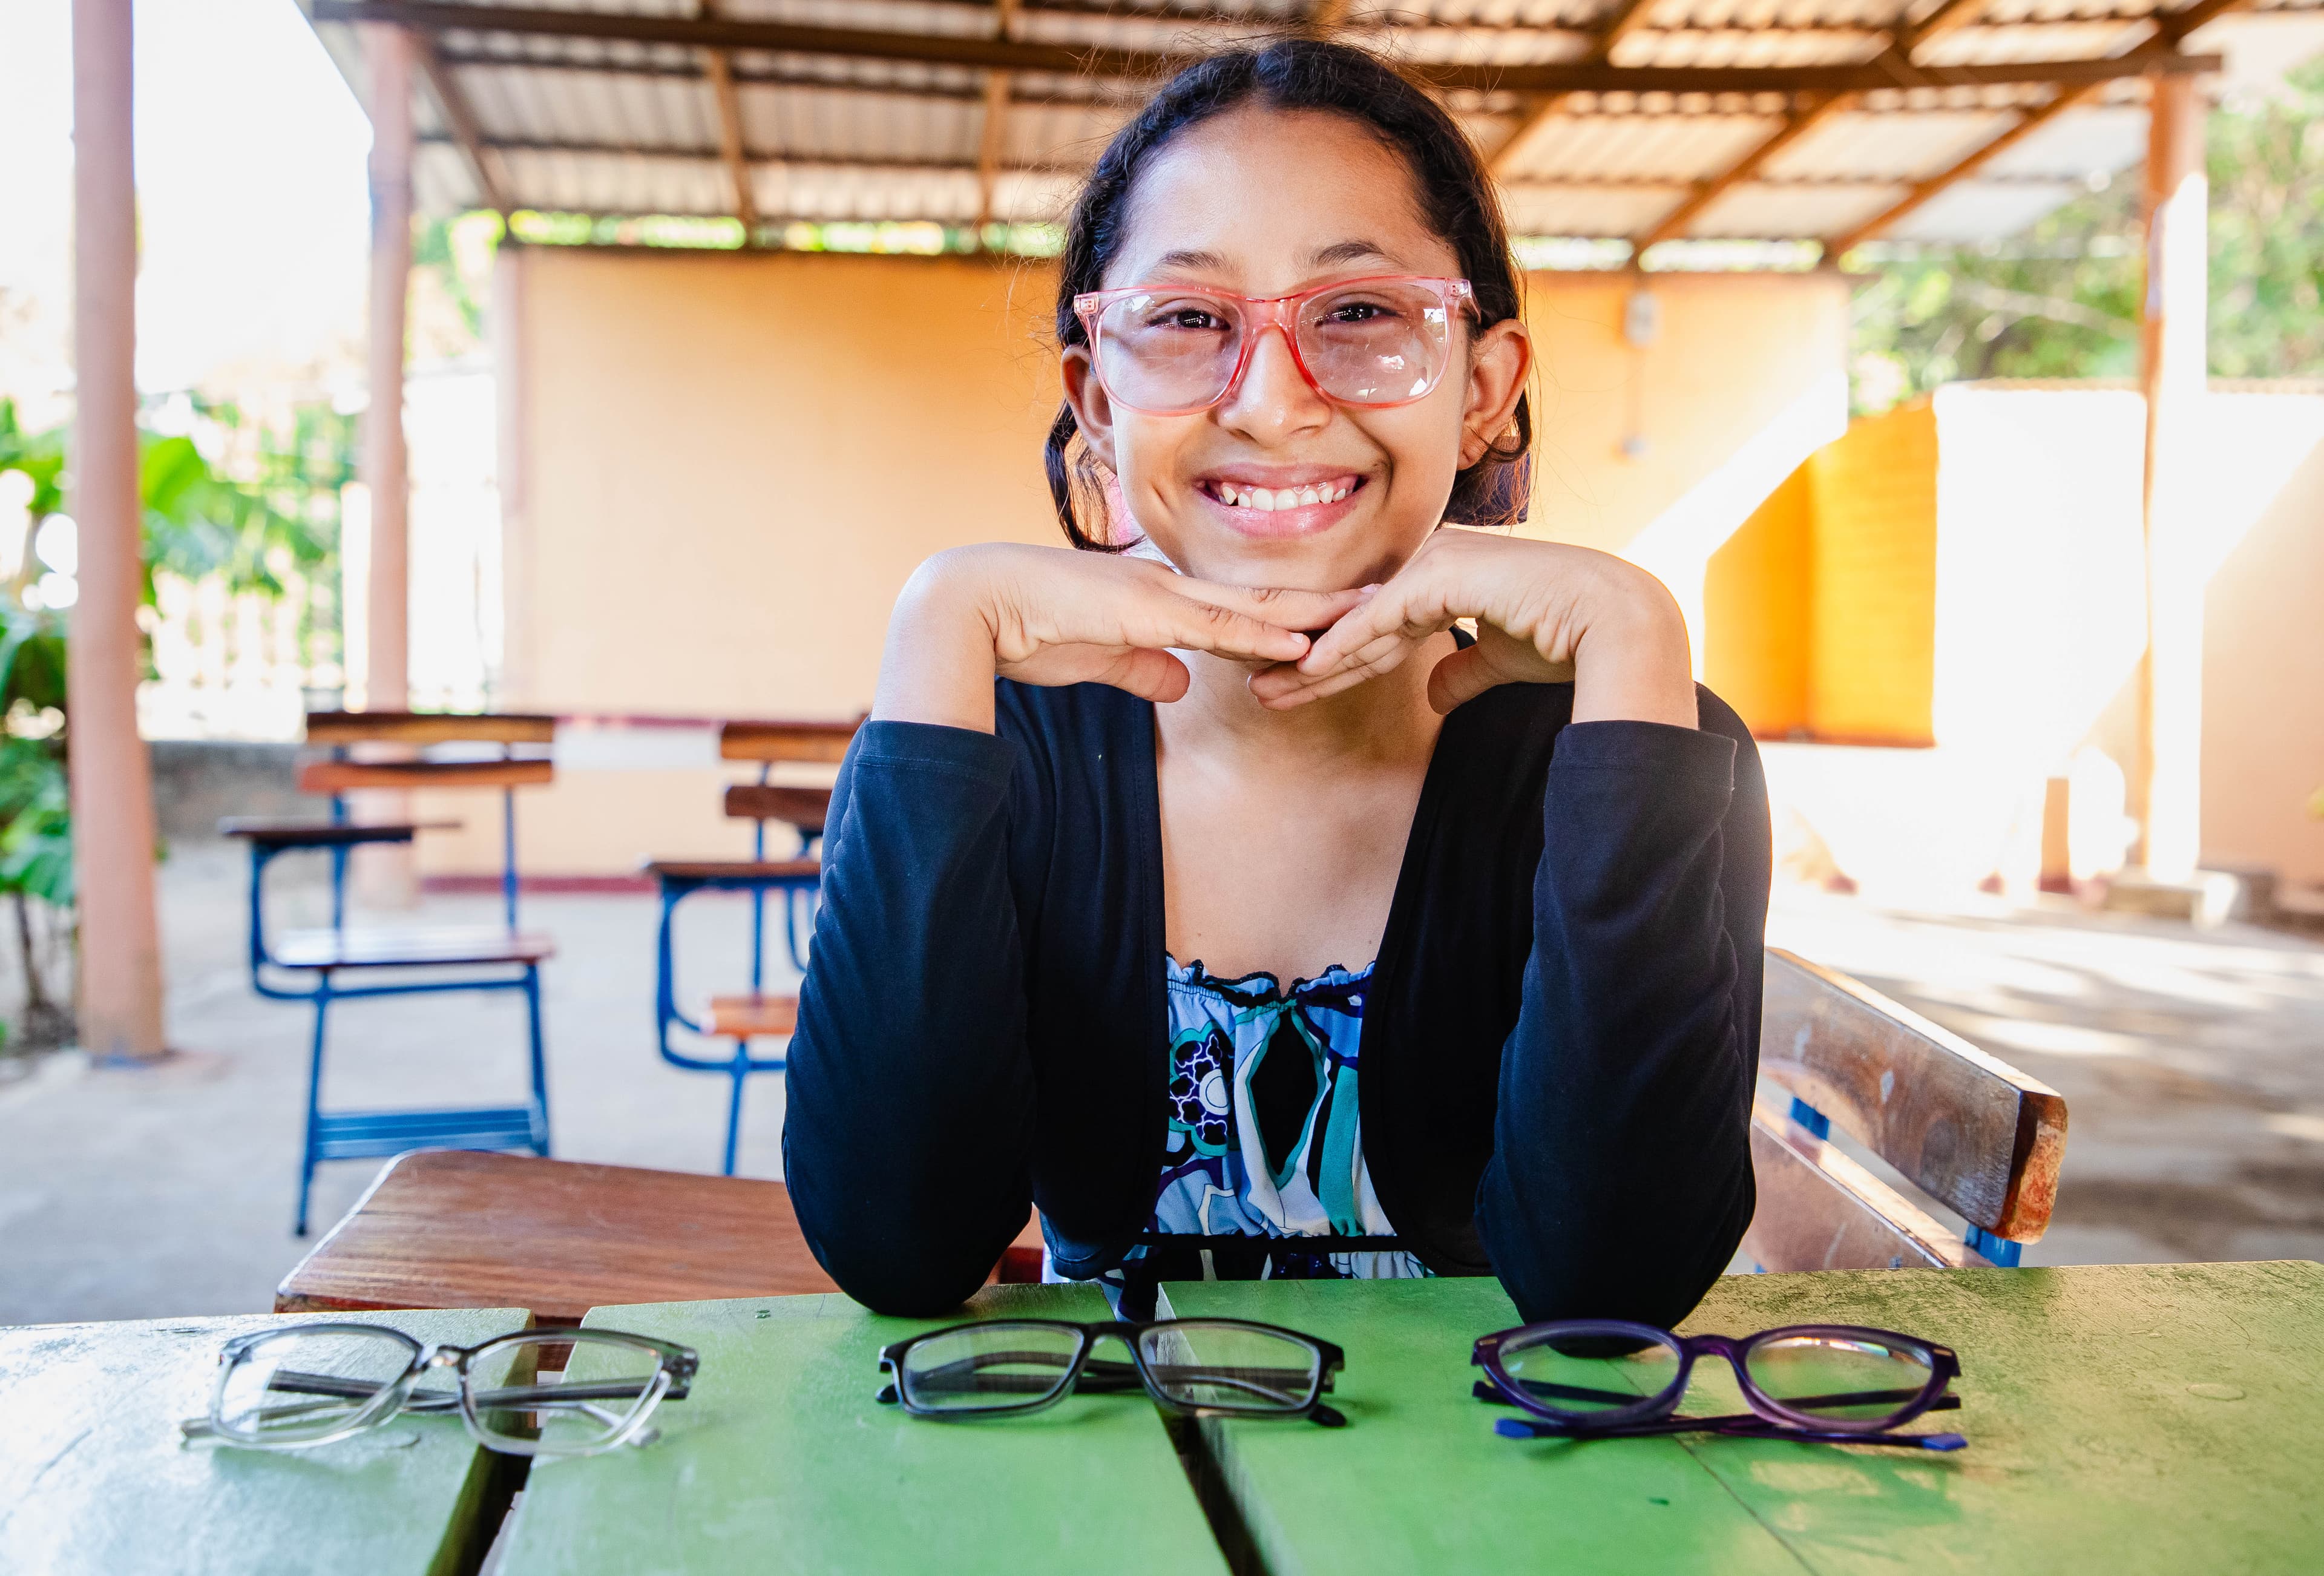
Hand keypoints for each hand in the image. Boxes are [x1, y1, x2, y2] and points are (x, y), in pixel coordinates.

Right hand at [875, 544, 1365, 731]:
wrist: (970, 604)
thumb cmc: (1022, 631)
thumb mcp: (1097, 658)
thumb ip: (1142, 668)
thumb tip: (1183, 684)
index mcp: (1157, 596)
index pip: (1237, 607)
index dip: (1291, 614)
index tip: (1339, 618)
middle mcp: (1167, 586)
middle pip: (1261, 597)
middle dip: (1324, 603)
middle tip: (1387, 601)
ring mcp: (1158, 593)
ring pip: (1252, 606)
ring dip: (1312, 615)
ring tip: (1369, 615)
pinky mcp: (1143, 611)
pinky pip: (1215, 626)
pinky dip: (1263, 635)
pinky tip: (1302, 644)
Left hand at [1247, 528, 1696, 726]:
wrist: (1614, 623)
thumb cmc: (1569, 640)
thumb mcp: (1500, 662)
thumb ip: (1462, 670)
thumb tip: (1433, 690)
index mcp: (1446, 579)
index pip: (1378, 626)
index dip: (1337, 661)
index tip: (1298, 688)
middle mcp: (1435, 564)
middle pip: (1357, 621)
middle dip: (1308, 659)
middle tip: (1260, 688)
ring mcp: (1437, 563)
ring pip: (1359, 620)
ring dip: (1312, 658)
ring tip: (1266, 689)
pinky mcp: (1445, 575)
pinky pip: (1382, 617)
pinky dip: (1345, 645)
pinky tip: (1309, 669)